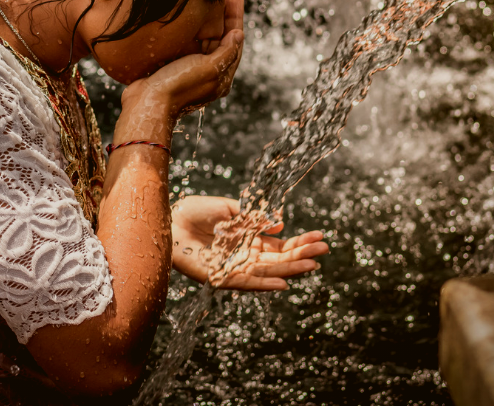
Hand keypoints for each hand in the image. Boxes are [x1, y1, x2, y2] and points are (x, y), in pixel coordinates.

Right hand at [121, 0, 244, 135]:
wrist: (146, 103)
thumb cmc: (178, 86)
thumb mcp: (208, 68)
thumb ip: (226, 52)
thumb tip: (238, 34)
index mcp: (221, 77)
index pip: (234, 42)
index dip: (236, 18)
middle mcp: (209, 73)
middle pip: (222, 39)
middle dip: (225, 16)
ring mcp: (192, 69)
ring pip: (206, 39)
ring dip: (210, 19)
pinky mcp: (176, 66)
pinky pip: (190, 43)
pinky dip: (194, 28)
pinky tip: (191, 15)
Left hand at [170, 195, 328, 290]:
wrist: (169, 219)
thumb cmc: (196, 211)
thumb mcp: (229, 208)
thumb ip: (254, 218)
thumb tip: (281, 223)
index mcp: (249, 237)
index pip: (280, 244)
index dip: (300, 241)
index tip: (320, 237)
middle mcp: (245, 254)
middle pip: (279, 258)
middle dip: (302, 254)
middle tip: (324, 249)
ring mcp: (235, 266)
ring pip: (268, 271)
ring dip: (290, 269)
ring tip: (312, 265)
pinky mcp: (221, 276)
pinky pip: (246, 283)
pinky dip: (264, 285)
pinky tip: (283, 284)